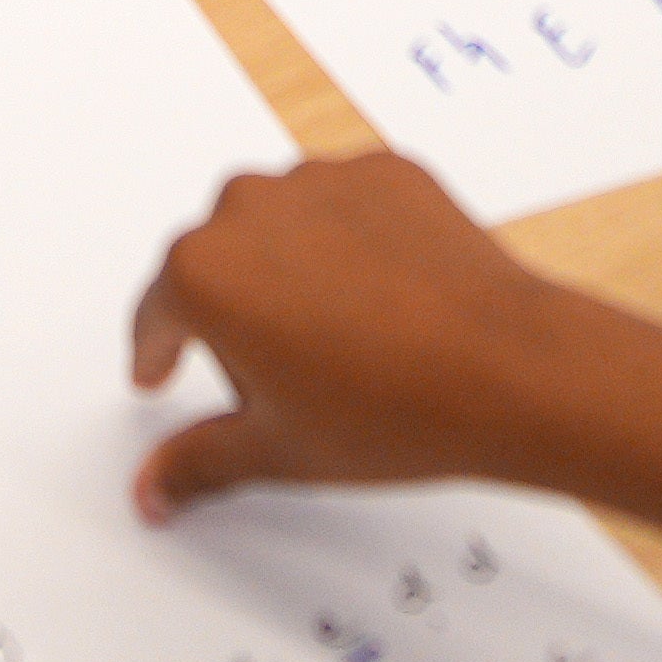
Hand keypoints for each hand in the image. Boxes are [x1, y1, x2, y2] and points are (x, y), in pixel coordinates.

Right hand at [126, 155, 632, 520]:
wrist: (508, 368)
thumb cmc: (390, 409)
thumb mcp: (276, 451)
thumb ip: (197, 463)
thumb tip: (153, 489)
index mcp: (203, 273)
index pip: (157, 313)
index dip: (158, 352)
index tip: (160, 372)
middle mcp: (250, 208)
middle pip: (218, 263)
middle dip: (236, 316)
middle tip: (278, 378)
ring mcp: (321, 181)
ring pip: (282, 228)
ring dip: (293, 273)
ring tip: (341, 343)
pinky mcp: (387, 172)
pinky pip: (346, 209)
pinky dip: (353, 247)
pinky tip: (385, 304)